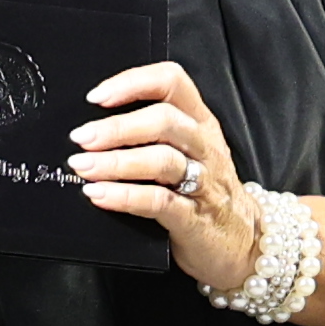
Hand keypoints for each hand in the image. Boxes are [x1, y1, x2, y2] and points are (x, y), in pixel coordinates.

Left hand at [68, 60, 265, 295]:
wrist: (242, 244)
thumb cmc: (204, 193)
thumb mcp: (188, 152)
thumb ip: (152, 134)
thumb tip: (93, 128)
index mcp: (200, 122)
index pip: (171, 82)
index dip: (133, 83)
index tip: (97, 96)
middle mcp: (203, 146)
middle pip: (164, 121)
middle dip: (117, 127)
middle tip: (82, 138)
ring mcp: (203, 182)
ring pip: (162, 160)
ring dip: (116, 162)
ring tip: (83, 167)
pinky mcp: (194, 218)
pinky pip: (159, 201)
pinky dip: (125, 196)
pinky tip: (99, 195)